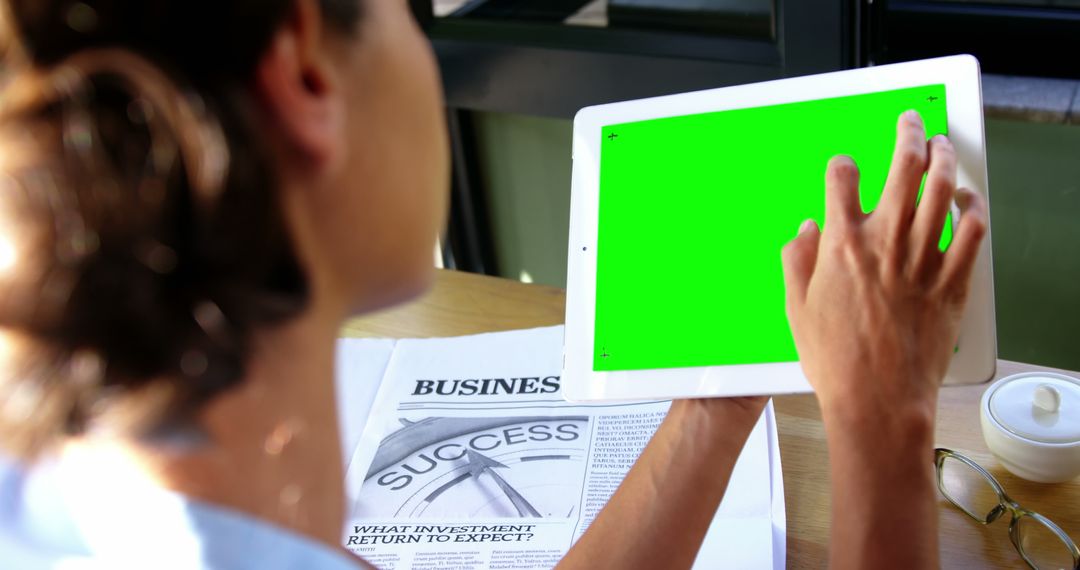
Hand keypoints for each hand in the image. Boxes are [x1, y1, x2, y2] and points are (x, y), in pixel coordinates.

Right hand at [781, 110, 987, 419]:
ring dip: (944, 160)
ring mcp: (922, 260)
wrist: (878, 399)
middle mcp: (885, 244)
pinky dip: (972, 209)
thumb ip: (797, 262)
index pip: (841, 181)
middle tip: (910, 122)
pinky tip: (968, 200)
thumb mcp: (796, 309)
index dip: (841, 166)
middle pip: (903, 169)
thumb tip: (804, 232)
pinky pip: (971, 233)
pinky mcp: (951, 282)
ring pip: (942, 191)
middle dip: (907, 135)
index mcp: (842, 246)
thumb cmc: (836, 360)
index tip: (843, 166)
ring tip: (942, 147)